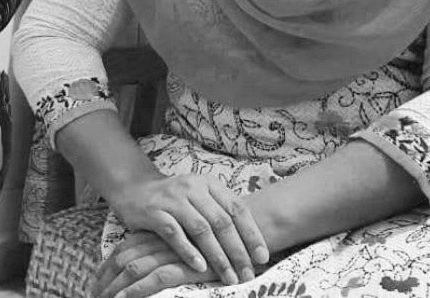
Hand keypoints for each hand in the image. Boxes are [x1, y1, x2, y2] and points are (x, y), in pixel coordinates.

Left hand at [94, 230, 217, 297]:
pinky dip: (135, 291)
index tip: (98, 280)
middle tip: (94, 294)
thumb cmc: (218, 240)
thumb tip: (144, 262)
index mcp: (162, 229)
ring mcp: (173, 249)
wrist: (244, 235)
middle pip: (124, 255)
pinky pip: (154, 278)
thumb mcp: (188, 243)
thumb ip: (170, 247)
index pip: (127, 245)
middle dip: (106, 277)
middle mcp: (163, 236)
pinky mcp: (186, 264)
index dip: (109, 263)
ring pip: (134, 266)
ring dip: (114, 286)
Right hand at [108, 173, 268, 286]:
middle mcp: (194, 188)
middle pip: (222, 221)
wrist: (137, 189)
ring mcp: (174, 199)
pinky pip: (174, 233)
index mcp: (210, 184)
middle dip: (238, 250)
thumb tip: (250, 241)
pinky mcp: (155, 212)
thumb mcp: (200, 198)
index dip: (252, 232)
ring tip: (229, 276)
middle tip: (248, 273)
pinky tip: (200, 267)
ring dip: (218, 255)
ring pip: (202, 229)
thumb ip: (220, 212)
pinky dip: (189, 251)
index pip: (237, 208)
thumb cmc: (176, 199)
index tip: (263, 256)